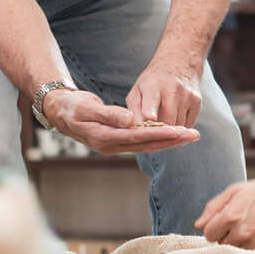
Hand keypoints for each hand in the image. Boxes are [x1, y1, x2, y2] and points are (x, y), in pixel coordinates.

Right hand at [47, 89, 200, 155]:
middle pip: (148, 145)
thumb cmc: (73, 107)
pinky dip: (158, 139)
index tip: (178, 131)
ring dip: (169, 141)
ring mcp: (116, 145)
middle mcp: (113, 146)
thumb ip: (110, 114)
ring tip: (189, 136)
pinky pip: (142, 142)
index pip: (138, 137)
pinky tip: (172, 136)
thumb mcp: (88, 107)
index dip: (159, 134)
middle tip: (193, 135)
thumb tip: (130, 120)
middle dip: (172, 141)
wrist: (61, 113)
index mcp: (106, 138)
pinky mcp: (118, 141)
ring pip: (148, 145)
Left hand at [127, 61, 202, 129]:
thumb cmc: (152, 82)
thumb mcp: (138, 91)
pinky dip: (180, 128)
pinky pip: (188, 125)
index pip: (152, 98)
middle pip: (167, 119)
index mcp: (152, 84)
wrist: (178, 63)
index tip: (150, 118)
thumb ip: (134, 111)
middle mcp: (172, 88)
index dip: (150, 109)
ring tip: (162, 123)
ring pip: (178, 126)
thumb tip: (134, 131)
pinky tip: (174, 118)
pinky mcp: (197, 101)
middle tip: (151, 136)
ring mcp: (187, 95)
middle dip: (159, 132)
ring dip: (169, 132)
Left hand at [196, 176, 254, 248]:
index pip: (208, 234)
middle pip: (220, 244)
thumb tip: (198, 225)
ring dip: (236, 242)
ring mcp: (254, 242)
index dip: (214, 227)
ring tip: (247, 227)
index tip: (222, 221)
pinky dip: (248, 246)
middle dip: (225, 235)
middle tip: (237, 222)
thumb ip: (213, 207)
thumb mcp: (235, 190)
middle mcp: (241, 232)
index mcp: (231, 216)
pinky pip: (248, 253)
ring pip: (234, 251)